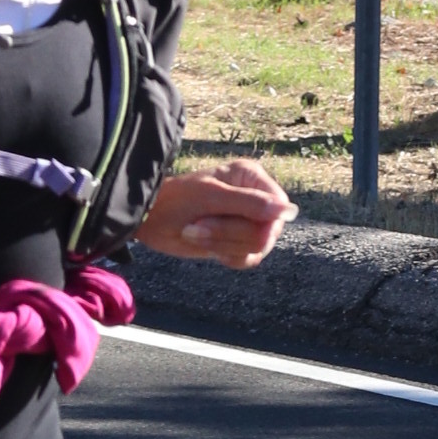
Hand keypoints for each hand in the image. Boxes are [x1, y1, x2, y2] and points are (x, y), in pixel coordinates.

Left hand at [137, 158, 295, 266]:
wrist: (150, 219)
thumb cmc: (176, 199)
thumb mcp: (211, 197)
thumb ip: (250, 203)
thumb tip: (287, 211)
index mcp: (253, 178)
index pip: (278, 208)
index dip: (259, 223)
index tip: (228, 219)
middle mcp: (257, 199)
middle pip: (266, 232)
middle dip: (229, 234)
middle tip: (198, 225)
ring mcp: (249, 221)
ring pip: (256, 249)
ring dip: (221, 244)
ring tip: (195, 231)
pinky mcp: (239, 241)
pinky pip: (246, 260)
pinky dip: (224, 255)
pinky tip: (205, 243)